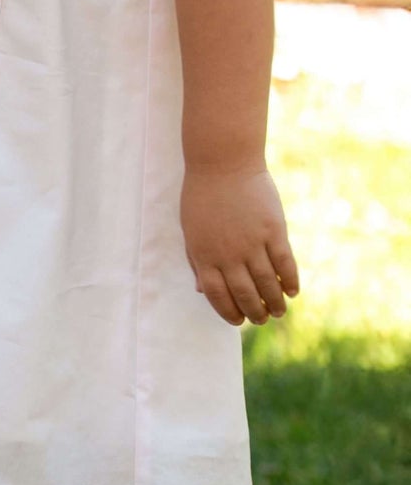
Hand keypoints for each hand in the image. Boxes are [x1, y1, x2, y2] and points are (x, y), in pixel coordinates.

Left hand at [181, 163, 298, 325]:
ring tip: (279, 311)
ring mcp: (252, 243)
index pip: (218, 296)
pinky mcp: (273, 231)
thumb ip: (197, 261)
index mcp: (204, 255)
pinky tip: (292, 291)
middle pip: (245, 294)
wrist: (223, 163)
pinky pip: (285, 264)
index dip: (229, 312)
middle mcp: (228, 254)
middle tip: (263, 319)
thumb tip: (202, 291)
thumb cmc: (203, 196)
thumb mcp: (191, 230)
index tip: (238, 321)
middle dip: (255, 312)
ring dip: (275, 303)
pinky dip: (290, 280)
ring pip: (267, 284)